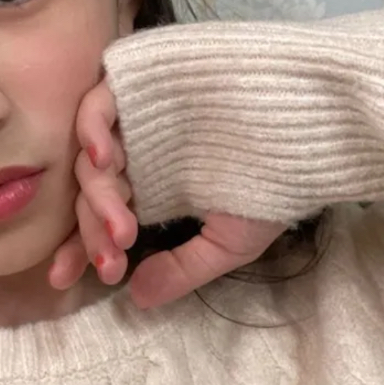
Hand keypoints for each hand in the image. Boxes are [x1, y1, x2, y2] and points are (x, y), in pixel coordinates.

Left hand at [50, 76, 285, 309]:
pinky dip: (93, 132)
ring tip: (119, 226)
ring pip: (93, 159)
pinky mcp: (141, 84)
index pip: (100, 219)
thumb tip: (137, 300)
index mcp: (153, 187)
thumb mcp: (231, 240)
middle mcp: (138, 154)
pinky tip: (105, 161)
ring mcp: (137, 118)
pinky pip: (99, 106)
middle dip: (94, 231)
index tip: (71, 279)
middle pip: (92, 193)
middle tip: (114, 258)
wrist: (312, 123)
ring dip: (98, 195)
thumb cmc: (278, 179)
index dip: (82, 248)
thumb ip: (183, 269)